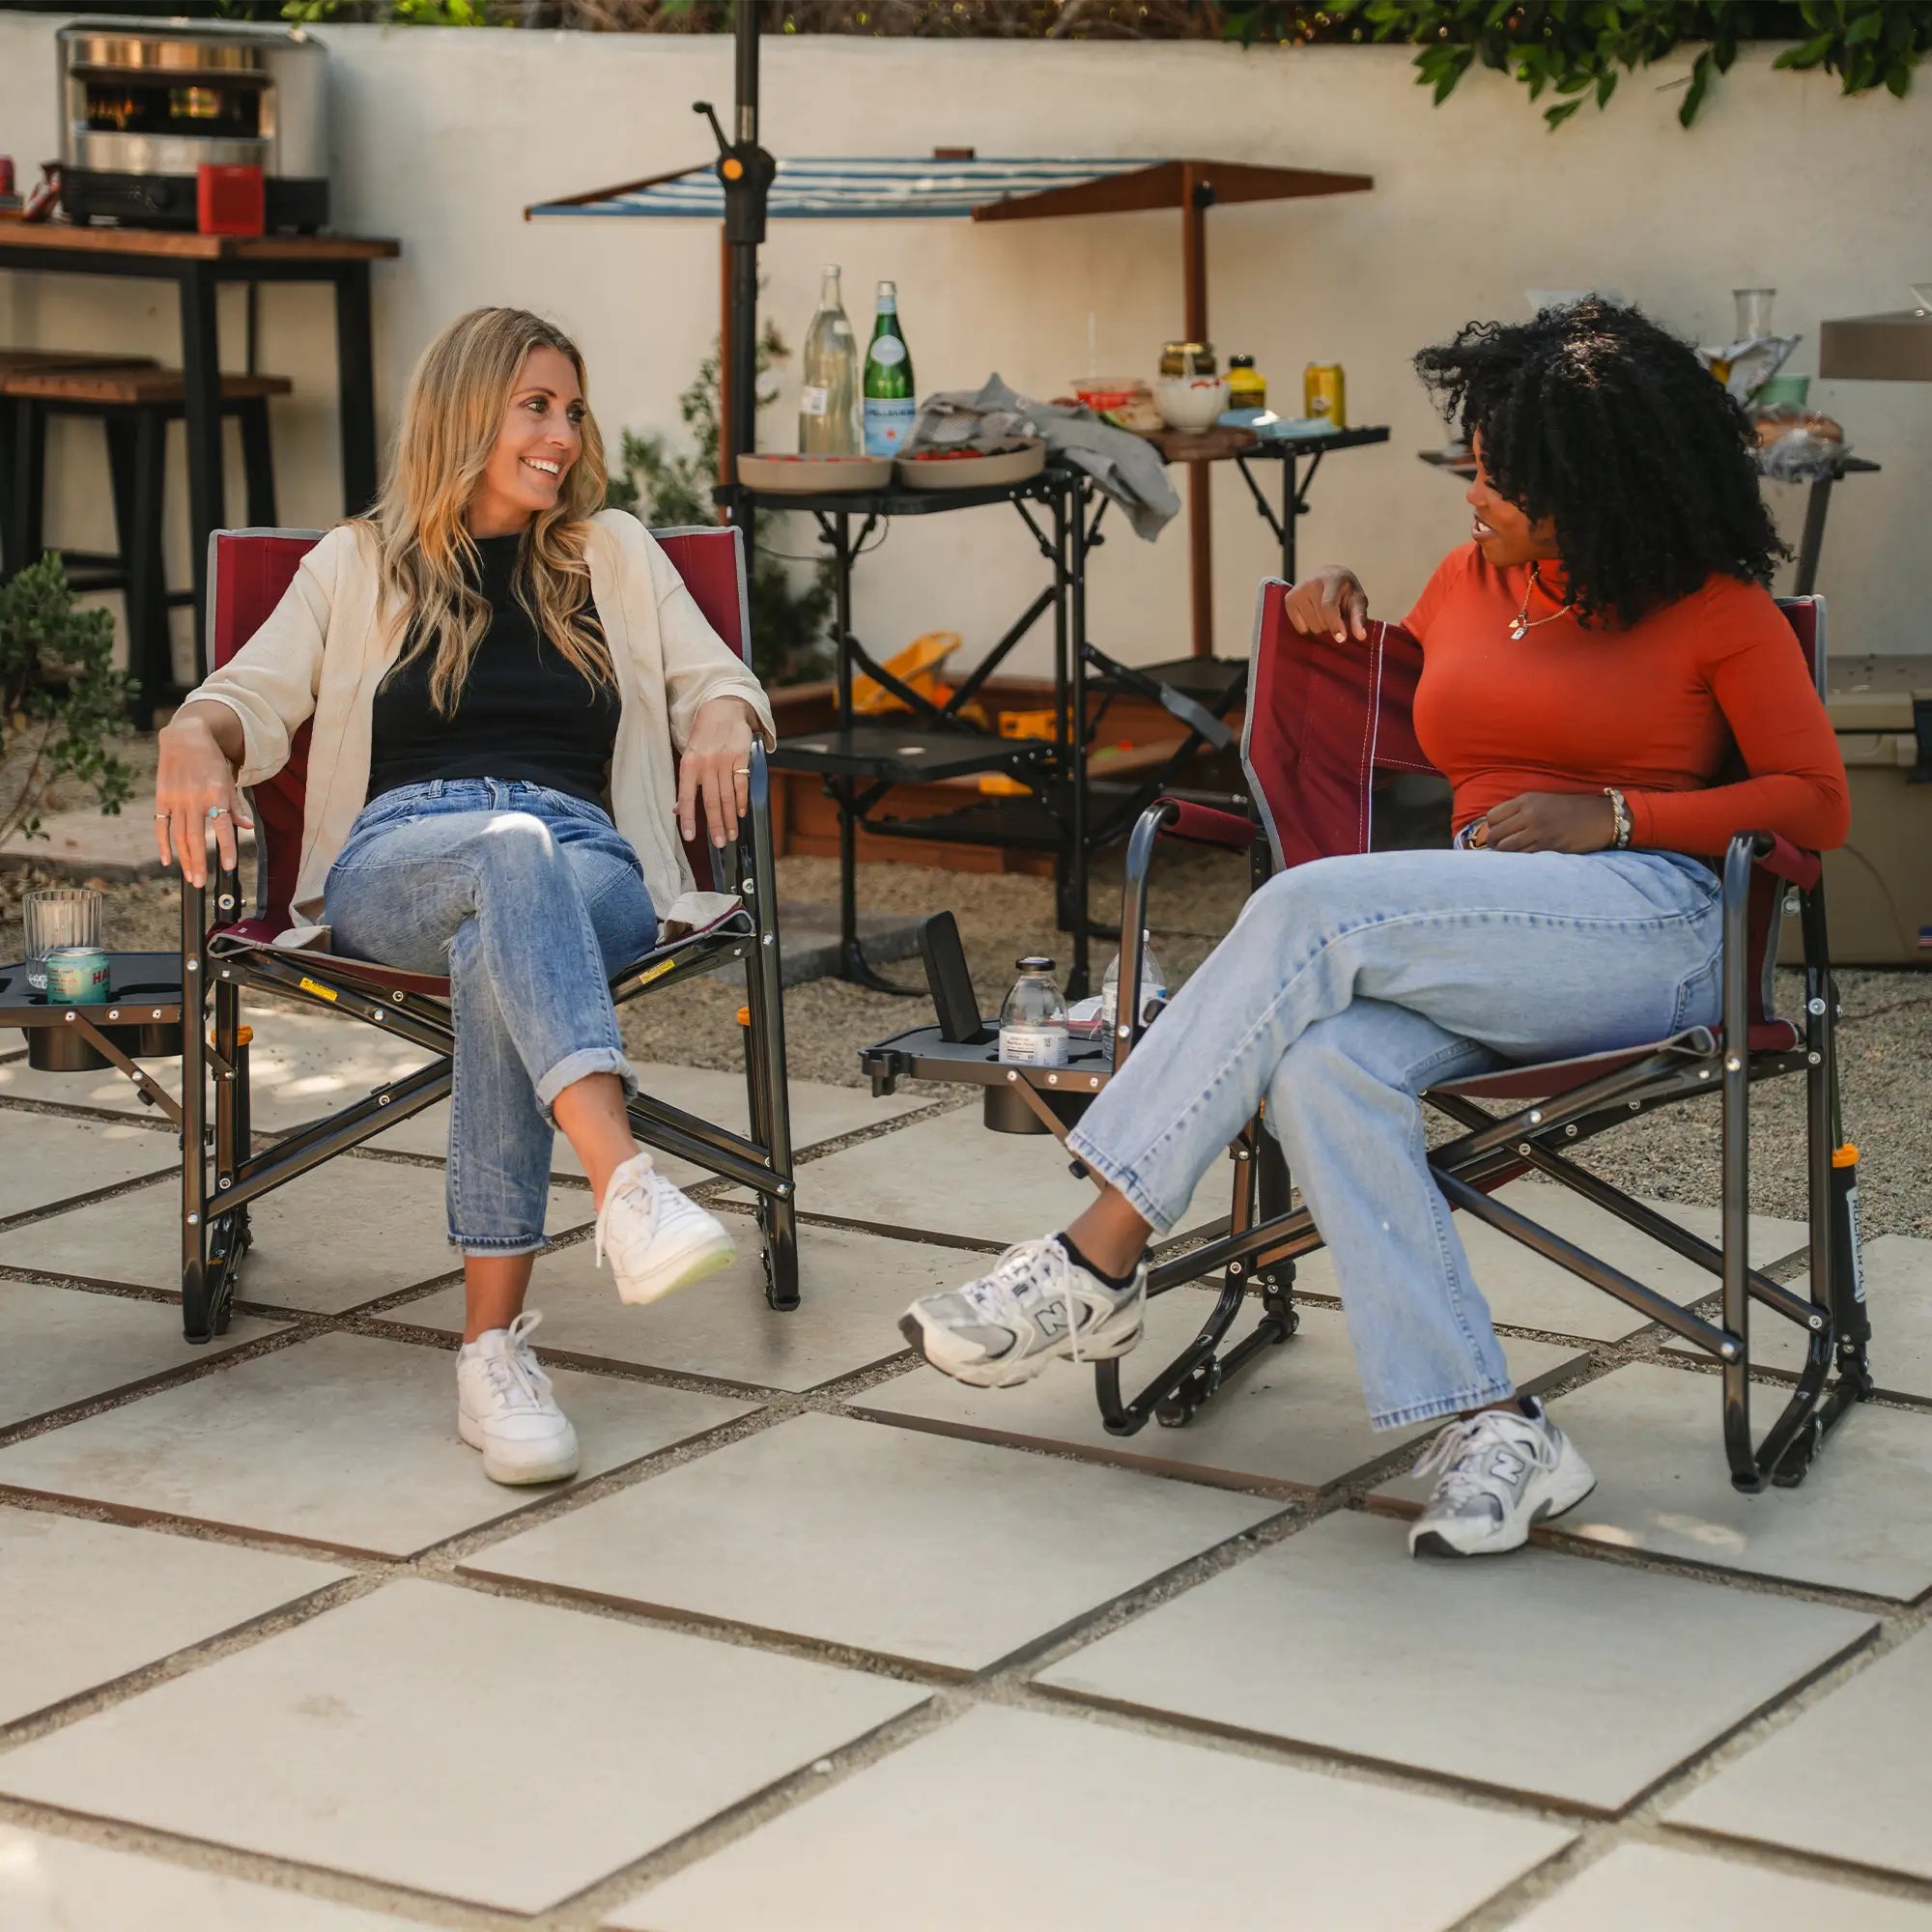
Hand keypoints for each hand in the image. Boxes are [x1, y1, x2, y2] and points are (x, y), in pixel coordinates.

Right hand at [154, 716, 251, 888]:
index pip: (222, 827)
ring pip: (179, 835)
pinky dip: (163, 844)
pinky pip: (161, 826)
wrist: (186, 738)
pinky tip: (167, 860)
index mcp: (215, 794)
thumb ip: (236, 806)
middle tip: (201, 882)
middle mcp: (194, 799)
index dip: (226, 848)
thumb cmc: (212, 762)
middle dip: (199, 862)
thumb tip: (247, 827)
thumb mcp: (229, 781)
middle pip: (197, 837)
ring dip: (185, 859)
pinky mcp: (162, 799)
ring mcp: (176, 799)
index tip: (229, 866)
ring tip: (190, 877)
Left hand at [677, 697, 758, 848]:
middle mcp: (706, 764)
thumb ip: (686, 783)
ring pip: (727, 796)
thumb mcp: (688, 755)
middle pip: (711, 801)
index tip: (689, 837)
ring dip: (729, 819)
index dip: (688, 818)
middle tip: (720, 843)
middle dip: (715, 825)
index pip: (687, 797)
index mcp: (689, 765)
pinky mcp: (741, 757)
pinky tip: (741, 814)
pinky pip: (742, 784)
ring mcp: (725, 761)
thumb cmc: (703, 736)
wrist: (723, 709)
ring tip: (731, 835)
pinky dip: (741, 801)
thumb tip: (678, 810)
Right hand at [1283, 565, 1368, 642]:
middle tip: (1336, 614)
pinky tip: (1313, 613)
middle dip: (1331, 625)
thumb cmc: (1345, 591)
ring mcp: (1298, 590)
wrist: (1328, 576)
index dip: (1334, 624)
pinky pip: (1301, 627)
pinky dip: (1309, 626)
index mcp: (1332, 579)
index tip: (1341, 638)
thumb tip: (1361, 636)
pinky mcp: (1289, 599)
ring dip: (1320, 626)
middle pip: (1321, 621)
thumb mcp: (1357, 600)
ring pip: (1311, 627)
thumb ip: (1359, 617)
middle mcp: (1311, 582)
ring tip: (1324, 612)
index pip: (1328, 606)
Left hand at [1471, 792, 1616, 854]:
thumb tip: (1496, 826)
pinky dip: (1520, 859)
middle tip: (1503, 846)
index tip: (1501, 831)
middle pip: (1495, 834)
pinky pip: (1522, 856)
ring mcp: (1538, 831)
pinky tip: (1526, 857)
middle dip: (1495, 842)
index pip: (1492, 816)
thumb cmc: (1571, 810)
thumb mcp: (1543, 801)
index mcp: (1526, 800)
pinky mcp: (1548, 846)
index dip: (1493, 826)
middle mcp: (1529, 814)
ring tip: (1513, 853)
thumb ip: (1520, 810)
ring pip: (1505, 848)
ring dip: (1505, 854)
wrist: (1602, 817)